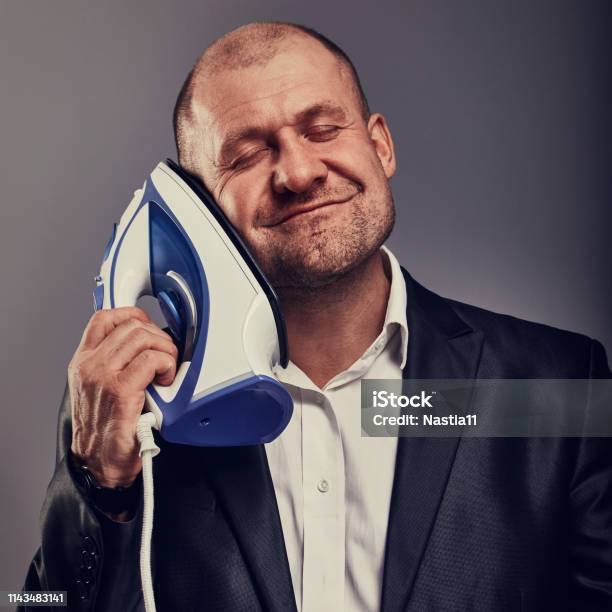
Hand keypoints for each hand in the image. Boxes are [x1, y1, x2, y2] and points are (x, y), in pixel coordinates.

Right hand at [68, 307, 177, 486]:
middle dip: (157, 336)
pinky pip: (151, 360)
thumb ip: (115, 363)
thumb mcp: (101, 388)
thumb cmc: (105, 430)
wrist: (99, 463)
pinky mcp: (120, 389)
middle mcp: (90, 364)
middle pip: (131, 324)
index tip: (150, 327)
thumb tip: (145, 344)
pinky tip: (165, 380)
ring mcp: (102, 375)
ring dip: (165, 349)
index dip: (133, 315)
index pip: (104, 318)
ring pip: (143, 337)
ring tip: (166, 370)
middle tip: (165, 356)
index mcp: (84, 361)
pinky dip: (166, 365)